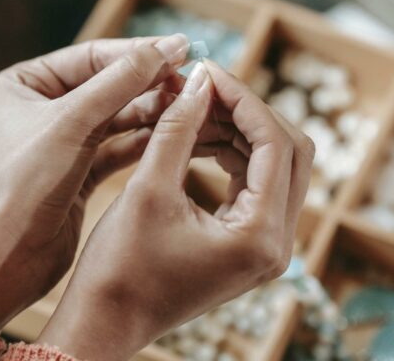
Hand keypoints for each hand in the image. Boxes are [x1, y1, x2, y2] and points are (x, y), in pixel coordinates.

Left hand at [0, 35, 190, 329]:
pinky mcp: (78, 173)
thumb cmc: (22, 185)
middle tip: (190, 82)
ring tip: (187, 107)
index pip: (92, 56)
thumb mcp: (73, 122)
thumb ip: (122, 81)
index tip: (183, 49)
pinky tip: (172, 134)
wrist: (5, 258)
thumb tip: (168, 47)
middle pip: (108, 85)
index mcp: (25, 84)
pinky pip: (118, 148)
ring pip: (116, 117)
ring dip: (151, 111)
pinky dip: (143, 141)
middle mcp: (42, 108)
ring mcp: (61, 142)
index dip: (139, 53)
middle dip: (149, 84)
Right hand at [38, 61, 314, 360]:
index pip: (275, 144)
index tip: (209, 71)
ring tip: (195, 106)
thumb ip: (179, 129)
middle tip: (206, 85)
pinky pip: (254, 185)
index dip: (243, 99)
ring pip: (273, 166)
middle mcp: (276, 244)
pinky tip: (198, 135)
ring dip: (239, 131)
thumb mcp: (148, 189)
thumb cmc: (120, 268)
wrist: (104, 322)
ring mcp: (265, 247)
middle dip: (248, 112)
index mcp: (260, 236)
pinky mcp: (247, 245)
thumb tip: (200, 81)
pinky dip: (231, 155)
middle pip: (289, 153)